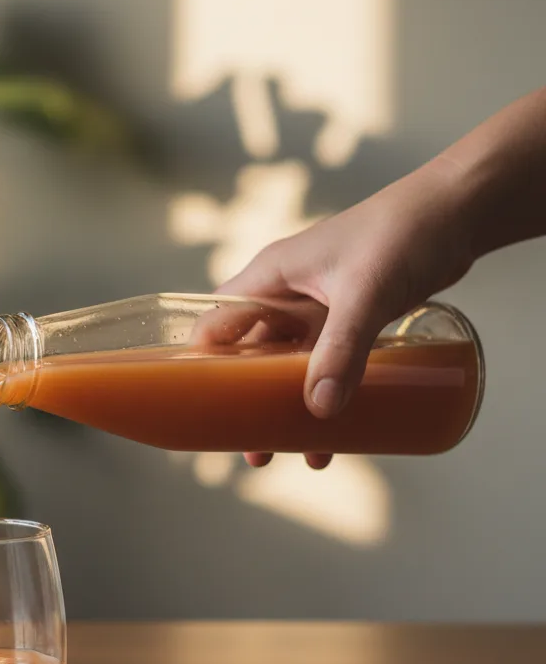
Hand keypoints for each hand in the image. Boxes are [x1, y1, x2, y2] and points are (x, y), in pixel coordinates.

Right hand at [214, 156, 476, 467]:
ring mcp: (318, 308)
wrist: (459, 212)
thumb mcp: (366, 292)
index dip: (205, 363)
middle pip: (250, 354)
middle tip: (254, 449)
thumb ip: (343, 349)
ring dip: (287, 406)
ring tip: (291, 451)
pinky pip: (326, 364)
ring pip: (289, 365)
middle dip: (249, 401)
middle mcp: (287, 293)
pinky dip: (326, 394)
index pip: (217, 321)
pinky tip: (337, 430)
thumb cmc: (403, 231)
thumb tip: (321, 409)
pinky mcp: (350, 318)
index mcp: (271, 276)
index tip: (207, 408)